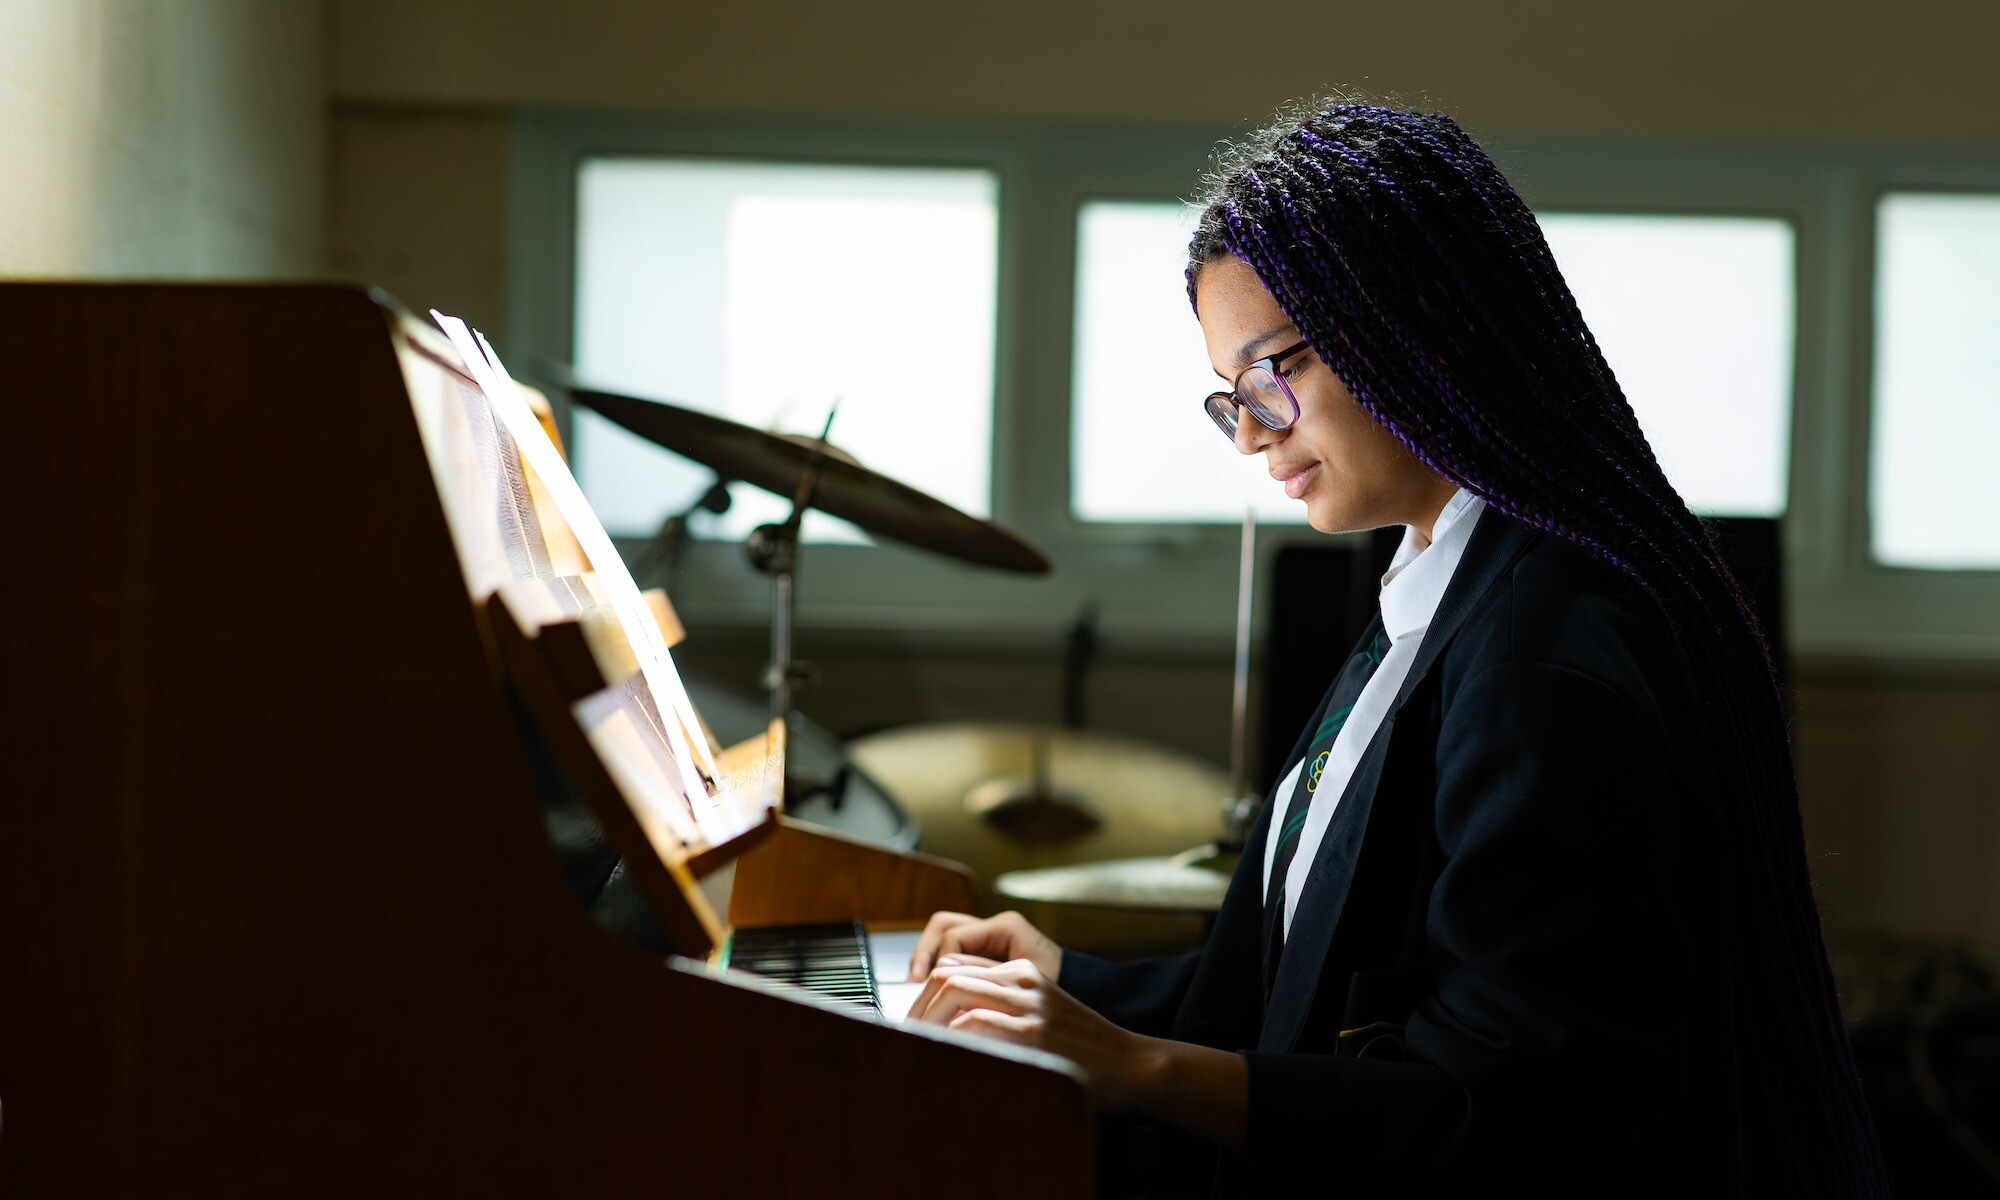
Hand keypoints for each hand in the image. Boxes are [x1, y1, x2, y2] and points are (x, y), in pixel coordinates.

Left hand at [904, 957, 1153, 1111]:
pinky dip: (949, 1039)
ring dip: (925, 1020)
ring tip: (914, 1047)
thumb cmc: (1086, 1050)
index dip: (924, 994)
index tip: (911, 1022)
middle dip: (916, 1006)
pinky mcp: (1032, 1033)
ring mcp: (1027, 1005)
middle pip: (946, 975)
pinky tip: (942, 1056)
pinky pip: (973, 1025)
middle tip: (903, 1037)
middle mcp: (1023, 980)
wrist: (1133, 1065)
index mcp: (1024, 972)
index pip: (955, 966)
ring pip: (952, 993)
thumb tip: (955, 1026)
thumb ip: (1004, 1011)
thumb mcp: (1043, 1015)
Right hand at [906, 910, 1060, 981]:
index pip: (955, 938)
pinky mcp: (986, 952)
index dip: (939, 964)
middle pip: (944, 925)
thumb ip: (983, 978)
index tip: (933, 991)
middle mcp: (995, 926)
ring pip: (944, 934)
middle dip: (924, 952)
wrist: (1082, 992)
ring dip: (927, 957)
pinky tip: (935, 989)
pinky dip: (939, 966)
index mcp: (1006, 927)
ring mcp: (989, 936)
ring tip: (917, 985)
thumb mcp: (1021, 985)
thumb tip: (945, 982)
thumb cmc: (1059, 989)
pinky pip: (953, 951)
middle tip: (914, 981)